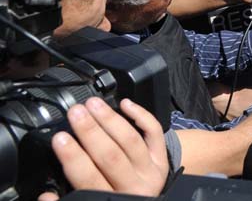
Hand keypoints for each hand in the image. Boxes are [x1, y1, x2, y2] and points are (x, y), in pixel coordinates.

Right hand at [37, 98, 167, 200]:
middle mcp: (132, 187)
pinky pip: (154, 132)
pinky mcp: (161, 158)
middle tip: (75, 112)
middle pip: (110, 155)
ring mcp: (149, 171)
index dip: (73, 157)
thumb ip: (66, 198)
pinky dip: (141, 115)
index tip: (59, 137)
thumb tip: (46, 196)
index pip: (88, 178)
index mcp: (109, 200)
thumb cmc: (111, 198)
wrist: (146, 200)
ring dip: (109, 119)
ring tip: (92, 104)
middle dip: (90, 131)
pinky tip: (125, 103)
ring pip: (130, 140)